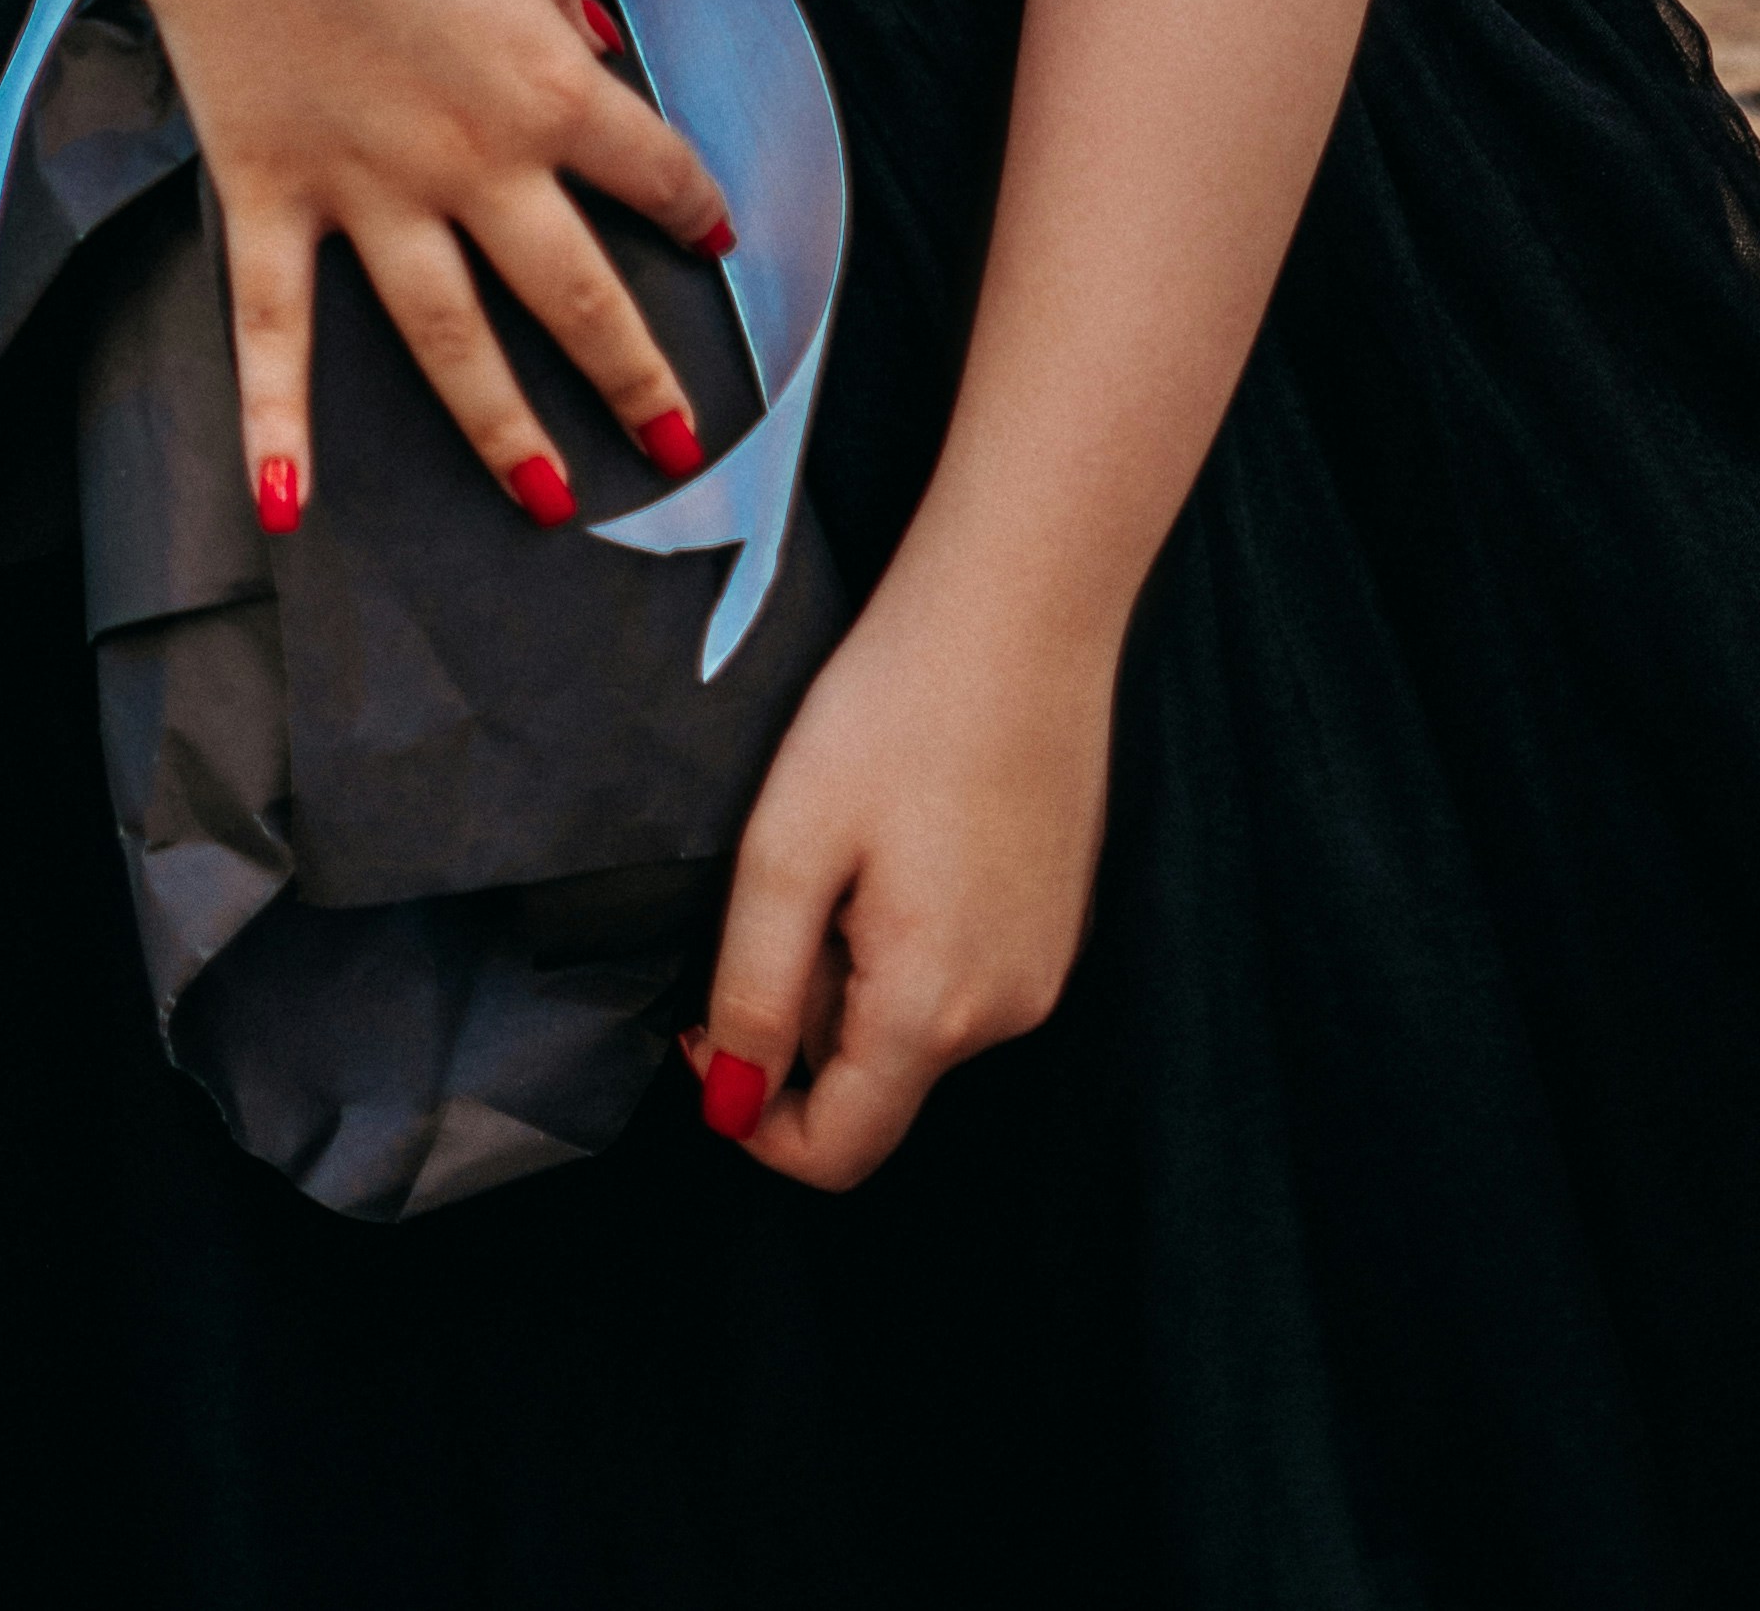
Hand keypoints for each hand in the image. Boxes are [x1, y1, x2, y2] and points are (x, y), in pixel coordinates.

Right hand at [94, 0, 732, 535]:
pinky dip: (275, 421)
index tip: (717, 233)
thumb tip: (592, 38)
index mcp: (544, 78)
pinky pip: (272, 327)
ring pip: (448, 338)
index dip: (695, 203)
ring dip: (502, 430)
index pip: (652, 165)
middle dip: (636, 378)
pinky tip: (282, 506)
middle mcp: (469, 159)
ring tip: (551, 504)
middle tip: (681, 447)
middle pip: (573, 293)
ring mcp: (364, 189)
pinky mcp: (268, 191)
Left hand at [682, 579, 1114, 1189]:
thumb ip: (753, 987)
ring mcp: (1046, 967)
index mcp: (932, 1010)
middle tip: (777, 895)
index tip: (699, 1027)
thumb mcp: (788, 845)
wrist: (1022, 606)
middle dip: (801, 1025)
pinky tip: (899, 837)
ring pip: (917, 1029)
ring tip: (841, 851)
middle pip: (874, 1086)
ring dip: (855, 977)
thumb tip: (728, 1101)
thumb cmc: (897, 708)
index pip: (838, 1153)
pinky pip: (963, 976)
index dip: (749, 1117)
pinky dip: (909, 942)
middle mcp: (1007, 1013)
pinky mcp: (1059, 919)